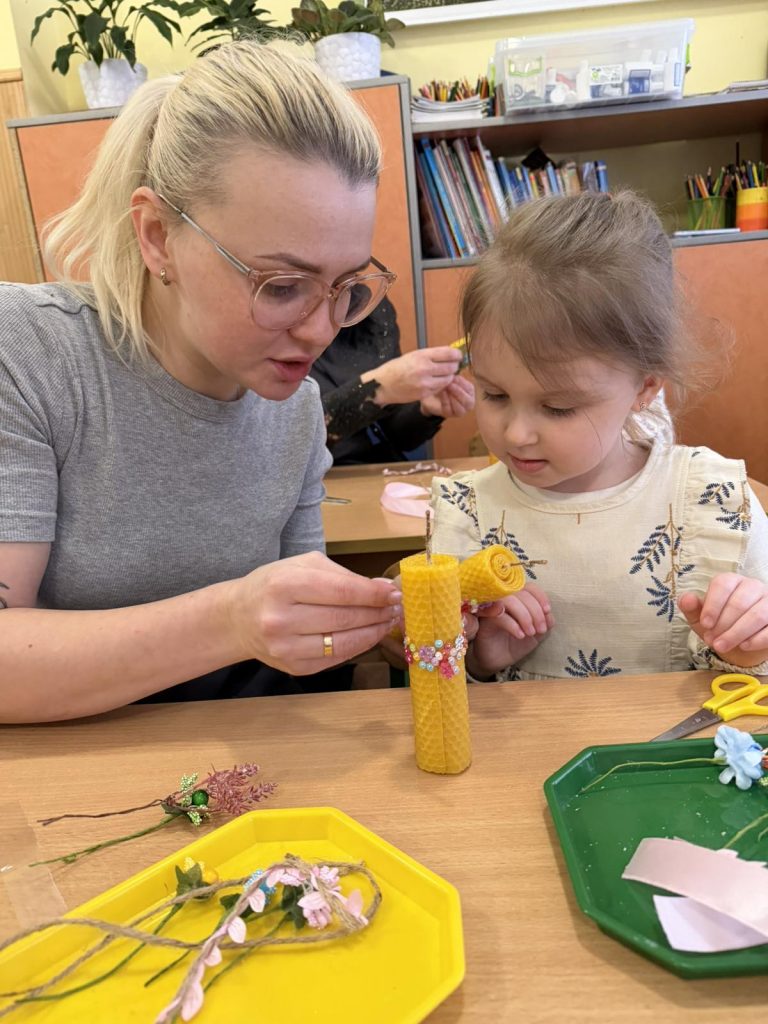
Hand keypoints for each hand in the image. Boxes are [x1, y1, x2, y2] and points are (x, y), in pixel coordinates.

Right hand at [227, 552, 401, 674]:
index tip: (396, 594)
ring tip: (388, 622)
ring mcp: (286, 648)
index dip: (374, 595)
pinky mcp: (293, 668)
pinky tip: (368, 635)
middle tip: (397, 608)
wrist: (238, 618)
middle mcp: (281, 619)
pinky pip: (336, 659)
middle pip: (345, 619)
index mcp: (284, 585)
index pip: (342, 592)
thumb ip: (344, 576)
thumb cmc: (274, 585)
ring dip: (373, 633)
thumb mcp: (303, 565)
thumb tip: (383, 589)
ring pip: (344, 643)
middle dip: (378, 613)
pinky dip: (357, 646)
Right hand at [363, 347, 460, 405]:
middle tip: (452, 366)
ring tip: (443, 374)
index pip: (448, 353)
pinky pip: (440, 388)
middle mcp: (425, 368)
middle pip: (451, 367)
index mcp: (422, 355)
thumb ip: (431, 355)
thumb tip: (449, 354)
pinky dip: (441, 385)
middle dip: (454, 366)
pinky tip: (435, 382)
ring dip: (449, 377)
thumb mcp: (413, 355)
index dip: (457, 355)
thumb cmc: (396, 368)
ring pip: (448, 379)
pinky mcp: (425, 393)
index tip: (458, 356)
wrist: (383, 385)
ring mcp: (425, 382)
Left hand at [419, 375, 474, 418]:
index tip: (454, 377)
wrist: (430, 395)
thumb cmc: (443, 386)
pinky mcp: (448, 414)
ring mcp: (459, 411)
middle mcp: (467, 404)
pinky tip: (442, 392)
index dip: (463, 383)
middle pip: (469, 401)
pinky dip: (446, 400)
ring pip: (461, 408)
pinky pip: (449, 409)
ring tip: (446, 388)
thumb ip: (456, 378)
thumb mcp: (450, 379)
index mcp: (469, 393)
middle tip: (450, 383)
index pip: (470, 389)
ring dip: (453, 397)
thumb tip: (456, 372)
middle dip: (459, 392)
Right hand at [466, 585, 553, 676]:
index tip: (547, 611)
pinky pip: (498, 615)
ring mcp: (492, 608)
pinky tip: (520, 635)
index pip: (529, 587)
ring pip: (509, 600)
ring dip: (524, 616)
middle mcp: (504, 599)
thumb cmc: (516, 643)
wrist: (499, 661)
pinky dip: (513, 625)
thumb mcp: (536, 633)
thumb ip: (545, 621)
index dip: (540, 597)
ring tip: (531, 633)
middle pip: (520, 592)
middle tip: (541, 630)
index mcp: (518, 599)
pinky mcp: (484, 620)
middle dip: (535, 611)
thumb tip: (548, 613)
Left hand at [680, 574, 767, 667]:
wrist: (741, 643)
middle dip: (723, 625)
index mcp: (732, 581)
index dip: (713, 605)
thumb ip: (692, 608)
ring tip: (721, 647)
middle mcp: (753, 586)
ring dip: (737, 633)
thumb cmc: (719, 626)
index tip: (705, 624)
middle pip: (739, 602)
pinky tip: (743, 646)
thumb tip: (686, 598)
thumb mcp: (701, 619)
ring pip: (758, 615)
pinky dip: (757, 639)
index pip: (723, 584)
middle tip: (712, 641)